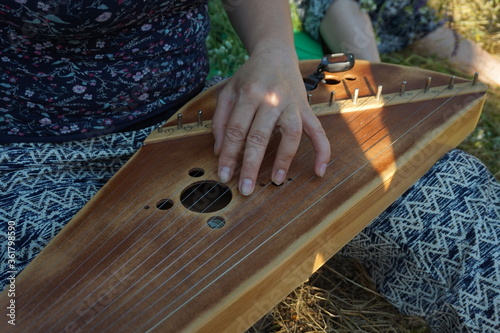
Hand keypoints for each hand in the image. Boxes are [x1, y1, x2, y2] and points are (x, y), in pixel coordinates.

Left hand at [212, 47, 330, 195]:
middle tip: (245, 188)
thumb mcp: (228, 90)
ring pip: (291, 134)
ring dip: (284, 159)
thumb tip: (219, 150)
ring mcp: (293, 104)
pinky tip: (319, 170)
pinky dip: (322, 151)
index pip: (236, 130)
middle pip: (260, 135)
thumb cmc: (250, 76)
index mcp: (249, 94)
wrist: (276, 54)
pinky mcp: (307, 109)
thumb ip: (220, 118)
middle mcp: (272, 98)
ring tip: (275, 180)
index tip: (224, 175)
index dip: (228, 154)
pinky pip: (318, 131)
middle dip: (251, 164)